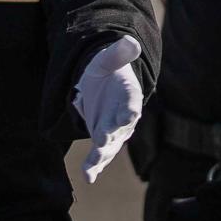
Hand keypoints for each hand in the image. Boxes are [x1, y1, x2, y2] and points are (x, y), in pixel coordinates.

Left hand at [75, 36, 144, 183]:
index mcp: (129, 96)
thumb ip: (117, 54)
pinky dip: (94, 167)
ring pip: (109, 146)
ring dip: (100, 157)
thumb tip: (130, 42)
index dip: (129, 110)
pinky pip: (99, 156)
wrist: (104, 86)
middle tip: (102, 141)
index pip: (132, 103)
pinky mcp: (102, 139)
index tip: (128, 116)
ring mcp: (114, 130)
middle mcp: (124, 117)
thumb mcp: (107, 60)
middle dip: (111, 135)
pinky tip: (88, 178)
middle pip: (120, 129)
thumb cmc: (106, 71)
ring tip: (91, 167)